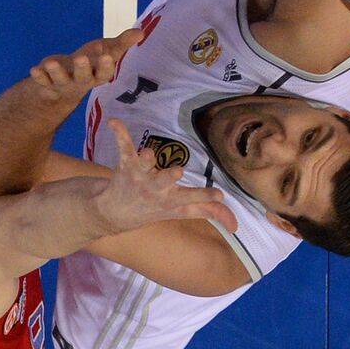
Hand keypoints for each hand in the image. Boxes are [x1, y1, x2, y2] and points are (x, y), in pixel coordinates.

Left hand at [27, 28, 141, 102]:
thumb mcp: (108, 51)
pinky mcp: (49, 83)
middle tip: (81, 58)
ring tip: (50, 62)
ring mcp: (65, 84)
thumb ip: (122, 43)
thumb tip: (141, 31)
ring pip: (61, 80)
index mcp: (99, 74)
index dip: (106, 66)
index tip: (107, 57)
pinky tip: (34, 69)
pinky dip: (39, 76)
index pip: (105, 73)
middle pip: (84, 78)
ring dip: (56, 72)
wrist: (68, 79)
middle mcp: (83, 82)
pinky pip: (44, 81)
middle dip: (82, 69)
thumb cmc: (93, 62)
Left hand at [90, 120, 237, 232]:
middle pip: (164, 181)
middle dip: (169, 177)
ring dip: (145, 159)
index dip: (205, 196)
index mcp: (172, 200)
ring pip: (143, 165)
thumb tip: (235, 225)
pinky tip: (114, 122)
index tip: (219, 195)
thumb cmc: (154, 208)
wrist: (114, 214)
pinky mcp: (126, 165)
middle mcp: (156, 189)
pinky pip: (123, 148)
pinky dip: (119, 135)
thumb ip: (207, 212)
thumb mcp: (180, 212)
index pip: (192, 199)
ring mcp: (140, 177)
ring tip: (146, 152)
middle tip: (176, 172)